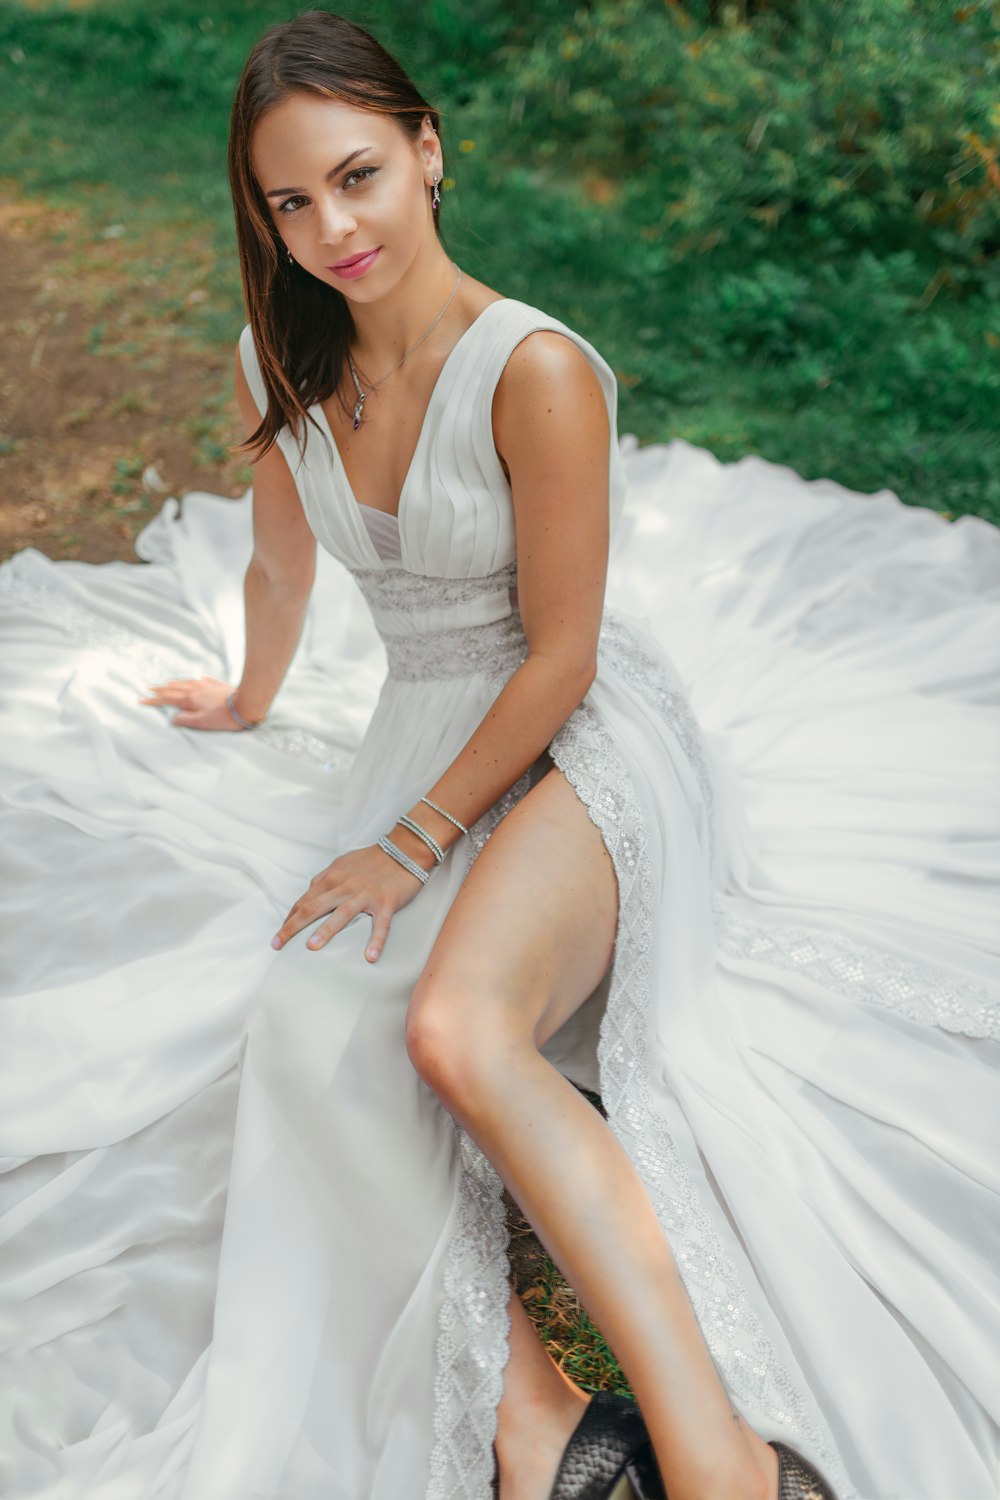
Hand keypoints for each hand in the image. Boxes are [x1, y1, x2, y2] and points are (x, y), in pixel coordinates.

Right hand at [139, 675, 245, 730]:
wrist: (244, 703)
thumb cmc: (223, 717)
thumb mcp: (202, 723)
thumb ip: (186, 720)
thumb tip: (173, 718)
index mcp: (189, 700)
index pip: (167, 699)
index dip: (153, 700)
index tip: (142, 699)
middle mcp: (195, 689)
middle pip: (174, 688)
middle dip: (160, 689)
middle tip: (149, 688)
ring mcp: (206, 685)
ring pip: (186, 682)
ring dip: (174, 683)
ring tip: (167, 683)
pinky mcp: (216, 683)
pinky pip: (201, 680)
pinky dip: (193, 680)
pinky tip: (196, 679)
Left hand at [272, 842, 429, 961]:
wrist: (403, 850)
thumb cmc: (371, 859)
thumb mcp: (342, 864)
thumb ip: (325, 879)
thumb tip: (310, 893)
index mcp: (332, 879)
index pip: (304, 902)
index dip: (289, 919)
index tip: (279, 935)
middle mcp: (344, 887)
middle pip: (313, 908)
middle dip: (292, 927)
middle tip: (277, 944)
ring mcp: (365, 895)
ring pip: (341, 914)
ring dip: (326, 930)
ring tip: (312, 946)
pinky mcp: (386, 902)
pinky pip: (380, 925)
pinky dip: (376, 941)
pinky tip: (370, 957)